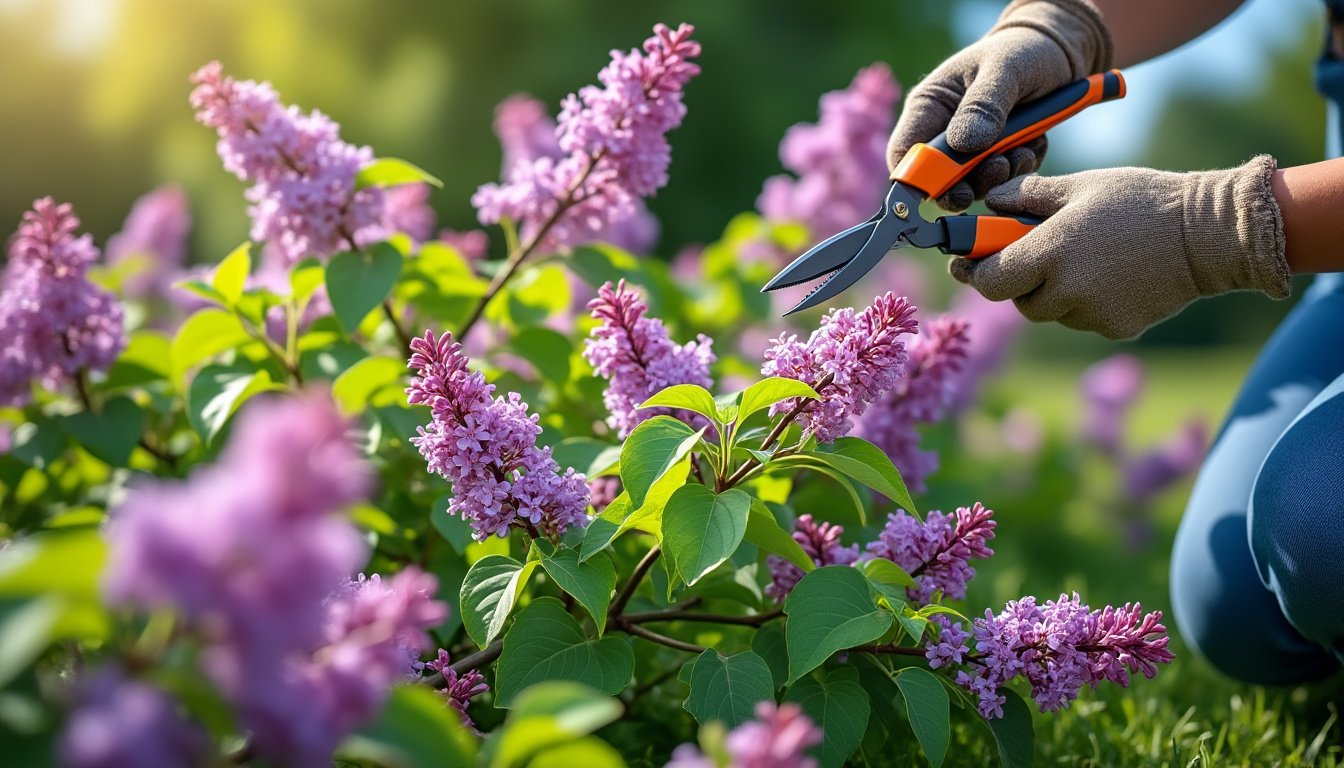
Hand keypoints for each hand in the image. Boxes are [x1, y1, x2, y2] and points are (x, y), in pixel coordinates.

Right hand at [886, 0, 1111, 211]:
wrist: (1058, 51)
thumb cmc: (1023, 50)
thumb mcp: (1004, 70)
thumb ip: (983, 105)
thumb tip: (962, 145)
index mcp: (929, 107)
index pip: (904, 154)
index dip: (918, 180)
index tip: (951, 188)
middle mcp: (943, 132)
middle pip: (937, 179)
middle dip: (967, 183)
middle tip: (998, 167)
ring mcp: (970, 148)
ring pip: (972, 184)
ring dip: (999, 177)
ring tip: (1022, 151)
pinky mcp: (996, 156)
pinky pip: (1002, 180)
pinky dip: (1019, 170)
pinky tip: (1033, 145)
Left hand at [950, 156, 1290, 339]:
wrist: (1210, 234)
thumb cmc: (1141, 200)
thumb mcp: (1081, 186)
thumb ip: (1027, 196)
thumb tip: (988, 203)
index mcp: (1051, 251)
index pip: (989, 280)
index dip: (976, 271)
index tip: (969, 261)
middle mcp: (1067, 290)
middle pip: (1018, 301)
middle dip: (1020, 280)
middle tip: (1039, 253)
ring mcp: (1092, 315)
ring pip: (1051, 312)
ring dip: (1055, 291)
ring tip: (1088, 258)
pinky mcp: (1116, 328)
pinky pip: (1083, 319)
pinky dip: (1086, 302)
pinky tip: (1113, 274)